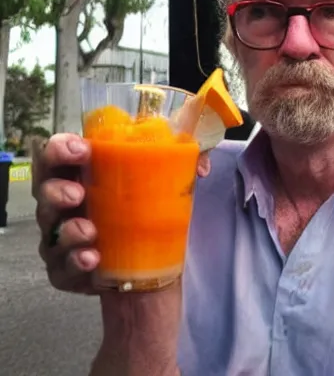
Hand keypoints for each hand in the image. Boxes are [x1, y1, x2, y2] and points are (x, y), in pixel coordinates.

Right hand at [33, 133, 210, 294]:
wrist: (147, 261)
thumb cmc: (148, 212)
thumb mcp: (167, 184)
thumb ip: (184, 166)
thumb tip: (201, 166)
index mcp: (86, 176)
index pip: (59, 154)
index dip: (61, 149)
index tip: (82, 149)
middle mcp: (67, 205)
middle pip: (45, 190)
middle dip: (56, 190)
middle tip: (78, 194)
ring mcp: (63, 239)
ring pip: (50, 232)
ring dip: (67, 231)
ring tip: (90, 232)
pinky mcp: (68, 270)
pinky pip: (61, 269)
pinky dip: (75, 263)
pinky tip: (92, 260)